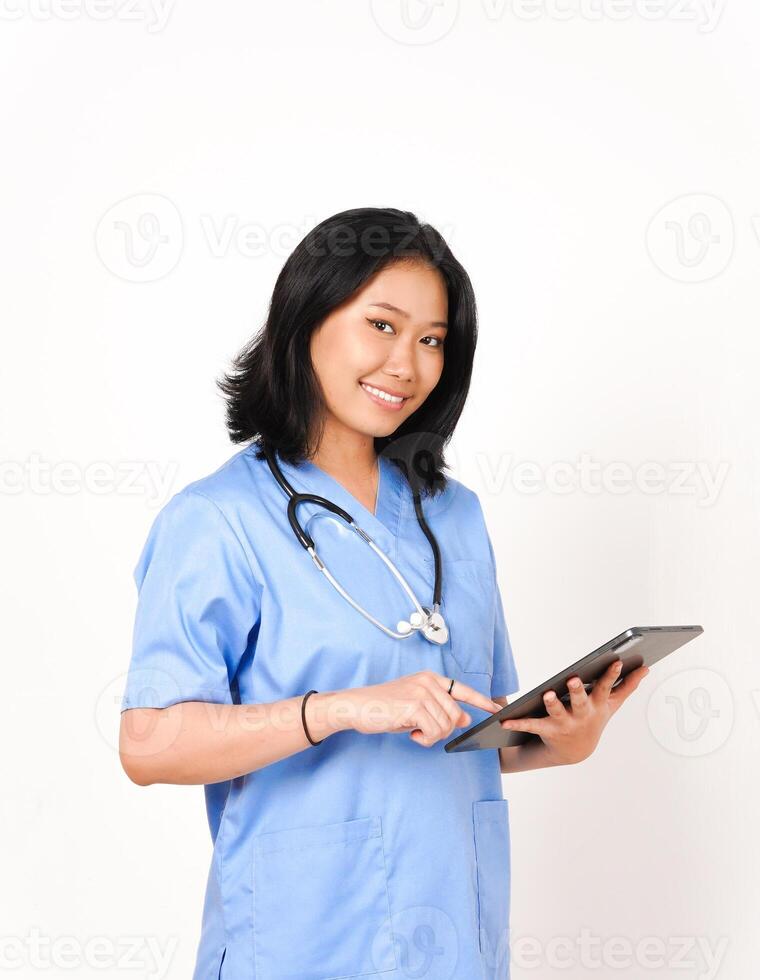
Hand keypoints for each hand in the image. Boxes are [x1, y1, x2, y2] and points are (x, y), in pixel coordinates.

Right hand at [344, 671, 502, 747]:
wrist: (357, 707)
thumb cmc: (384, 708)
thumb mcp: (416, 706)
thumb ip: (440, 709)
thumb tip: (465, 718)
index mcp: (430, 678)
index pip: (462, 690)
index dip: (481, 701)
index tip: (496, 709)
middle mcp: (428, 682)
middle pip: (455, 716)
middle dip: (442, 730)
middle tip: (421, 730)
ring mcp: (422, 692)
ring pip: (446, 726)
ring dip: (431, 736)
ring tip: (413, 729)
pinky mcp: (415, 706)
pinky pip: (434, 732)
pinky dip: (424, 739)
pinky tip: (410, 733)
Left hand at [498, 660, 649, 764]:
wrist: (576, 751)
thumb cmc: (593, 718)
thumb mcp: (611, 703)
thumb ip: (628, 686)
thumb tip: (646, 668)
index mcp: (597, 704)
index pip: (606, 687)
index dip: (612, 675)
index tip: (616, 661)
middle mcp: (581, 715)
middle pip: (580, 700)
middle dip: (577, 691)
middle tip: (573, 679)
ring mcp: (564, 724)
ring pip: (557, 712)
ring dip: (552, 704)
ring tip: (546, 694)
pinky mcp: (547, 730)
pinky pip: (531, 725)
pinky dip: (517, 722)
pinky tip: (504, 719)